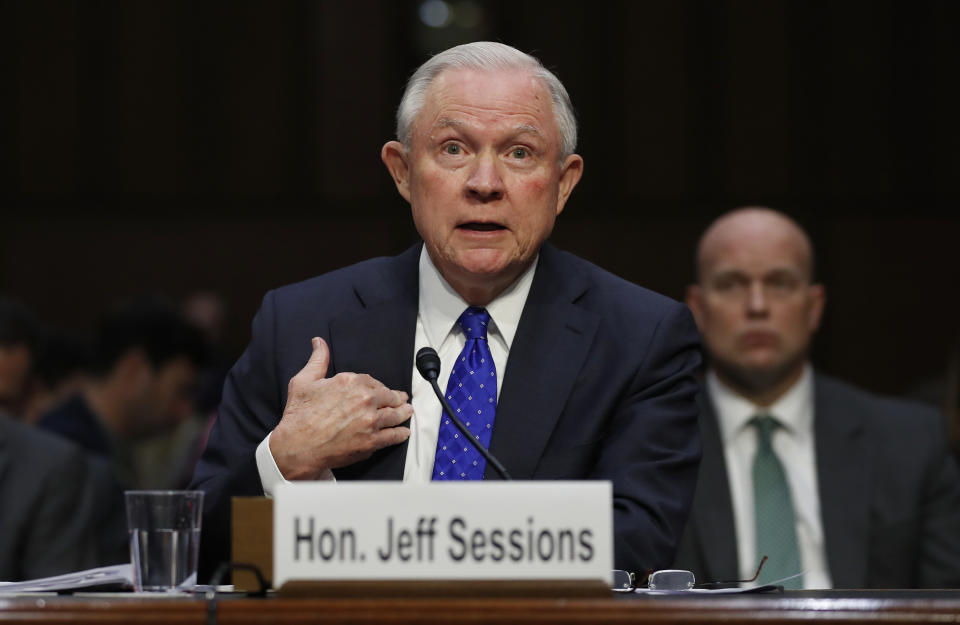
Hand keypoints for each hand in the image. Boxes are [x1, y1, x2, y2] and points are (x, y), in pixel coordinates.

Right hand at [270, 337, 411, 479]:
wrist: (297, 446)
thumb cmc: (299, 416)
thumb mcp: (305, 381)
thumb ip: (318, 360)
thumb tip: (320, 343)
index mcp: (350, 382)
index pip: (373, 381)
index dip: (378, 387)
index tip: (380, 390)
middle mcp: (364, 399)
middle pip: (388, 396)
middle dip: (396, 398)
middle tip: (401, 400)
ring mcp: (370, 421)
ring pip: (395, 415)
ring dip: (403, 413)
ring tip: (407, 412)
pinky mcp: (372, 441)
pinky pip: (393, 436)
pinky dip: (400, 434)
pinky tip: (404, 432)